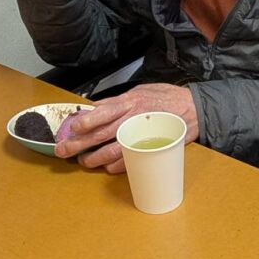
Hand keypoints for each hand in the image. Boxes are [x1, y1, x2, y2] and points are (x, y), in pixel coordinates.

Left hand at [55, 84, 198, 173]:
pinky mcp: (149, 150)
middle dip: (79, 144)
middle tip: (64, 150)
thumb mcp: (141, 90)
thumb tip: (95, 107)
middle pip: (101, 134)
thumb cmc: (167, 99)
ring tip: (84, 162)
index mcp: (130, 102)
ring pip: (112, 152)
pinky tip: (105, 167)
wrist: (194, 110)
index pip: (103, 111)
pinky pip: (127, 162)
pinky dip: (113, 167)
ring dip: (94, 159)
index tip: (72, 127)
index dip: (86, 120)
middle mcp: (133, 119)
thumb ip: (118, 101)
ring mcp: (141, 137)